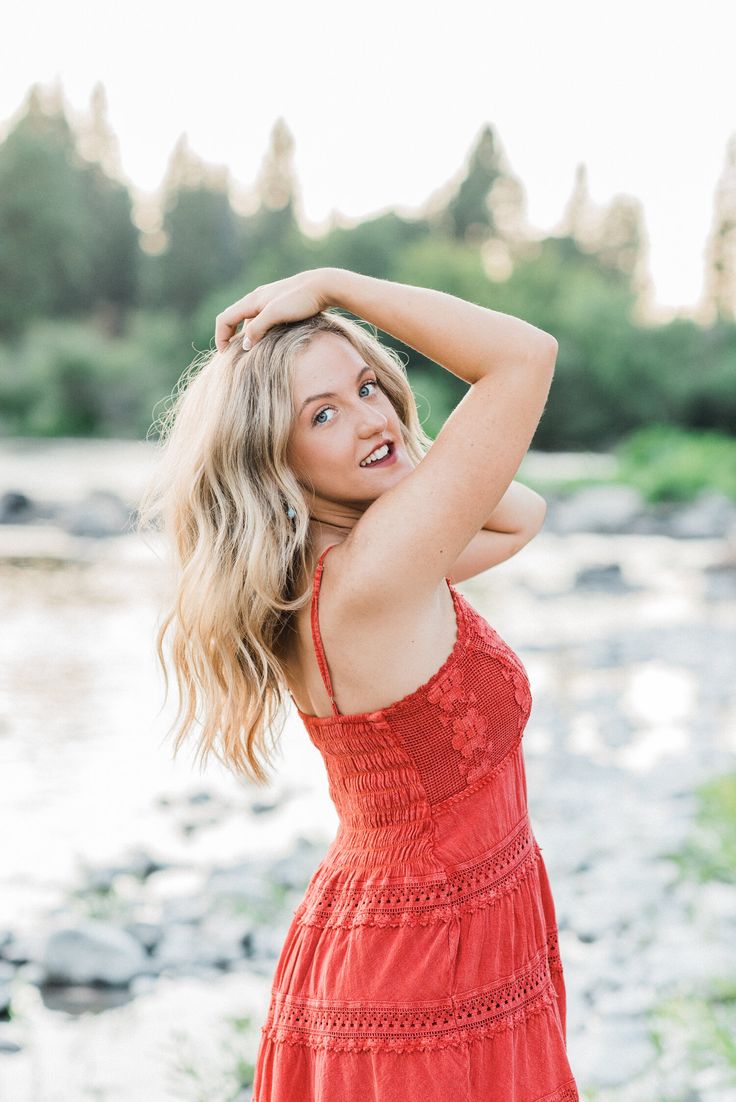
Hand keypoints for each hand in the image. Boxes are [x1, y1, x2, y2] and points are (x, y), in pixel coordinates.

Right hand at [214, 268, 334, 351]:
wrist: (324, 285)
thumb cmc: (300, 299)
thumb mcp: (276, 314)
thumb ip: (258, 328)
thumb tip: (245, 345)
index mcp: (251, 300)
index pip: (225, 319)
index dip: (221, 338)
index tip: (226, 356)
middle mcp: (256, 298)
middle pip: (233, 318)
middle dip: (229, 336)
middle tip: (233, 356)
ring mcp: (268, 300)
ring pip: (247, 319)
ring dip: (244, 334)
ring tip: (251, 352)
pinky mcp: (280, 304)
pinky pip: (260, 318)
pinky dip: (258, 330)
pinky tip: (268, 341)